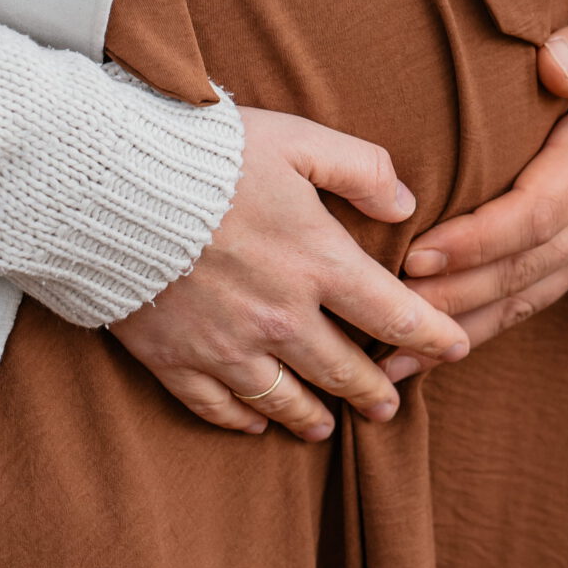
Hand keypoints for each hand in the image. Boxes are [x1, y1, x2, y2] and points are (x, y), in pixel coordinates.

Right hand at [111, 107, 470, 441]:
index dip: (434, 335)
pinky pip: (218, 406)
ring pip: (285, 400)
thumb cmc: (206, 154)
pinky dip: (244, 419)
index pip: (394, 314)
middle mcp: (280, 316)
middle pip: (343, 370)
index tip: (458, 349)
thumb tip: (406, 205)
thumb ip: (361, 169)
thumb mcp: (296, 140)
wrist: (109, 188)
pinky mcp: (174, 359)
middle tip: (390, 406)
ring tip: (328, 427)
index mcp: (317, 262)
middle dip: (375, 391)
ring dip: (313, 416)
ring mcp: (226, 345)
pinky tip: (257, 423)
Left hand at [384, 7, 567, 378]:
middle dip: (444, 302)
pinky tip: (434, 352)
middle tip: (374, 323)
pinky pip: (529, 303)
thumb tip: (552, 64)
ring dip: (453, 333)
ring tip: (387, 364)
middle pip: (515, 273)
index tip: (416, 253)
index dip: (475, 240)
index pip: (534, 213)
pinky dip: (481, 330)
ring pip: (518, 300)